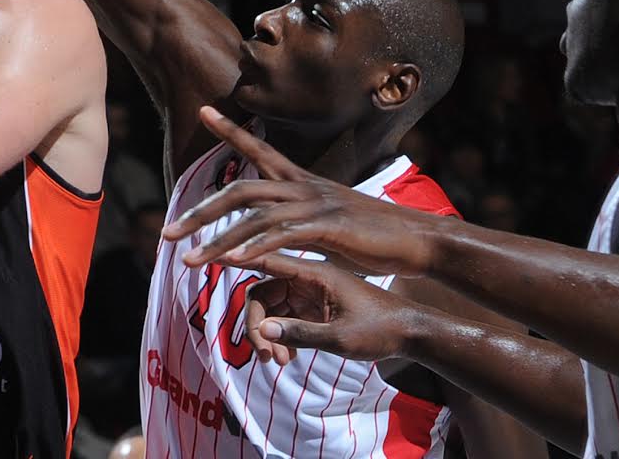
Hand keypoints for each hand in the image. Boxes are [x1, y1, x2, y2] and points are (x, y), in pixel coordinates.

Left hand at [161, 107, 442, 277]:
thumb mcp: (324, 223)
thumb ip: (295, 221)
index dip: (230, 129)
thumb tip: (273, 228)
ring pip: (253, 215)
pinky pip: (283, 233)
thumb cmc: (371, 234)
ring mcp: (314, 204)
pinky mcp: (327, 226)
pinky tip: (236, 259)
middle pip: (239, 191)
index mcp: (301, 181)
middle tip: (166, 234)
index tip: (203, 109)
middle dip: (199, 213)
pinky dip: (257, 245)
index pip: (259, 148)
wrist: (414, 238)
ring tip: (187, 260)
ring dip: (217, 239)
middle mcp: (302, 186)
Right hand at [242, 253, 417, 365]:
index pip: (266, 258)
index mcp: (315, 273)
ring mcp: (311, 292)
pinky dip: (281, 336)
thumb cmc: (381, 329)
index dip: (235, 258)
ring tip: (280, 361)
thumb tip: (262, 331)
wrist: (411, 333)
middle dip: (256, 324)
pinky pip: (285, 317)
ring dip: (268, 334)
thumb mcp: (341, 337)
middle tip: (267, 356)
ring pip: (271, 307)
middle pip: (262, 292)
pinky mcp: (315, 306)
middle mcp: (308, 277)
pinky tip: (290, 357)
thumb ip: (300, 334)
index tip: (207, 257)